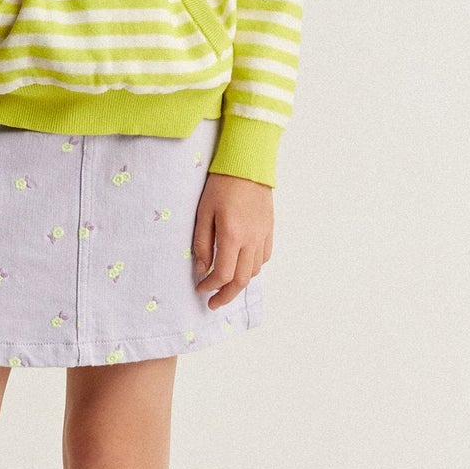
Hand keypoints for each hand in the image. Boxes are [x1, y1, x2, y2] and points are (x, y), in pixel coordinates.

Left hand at [192, 172, 272, 308]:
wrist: (247, 165)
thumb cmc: (221, 185)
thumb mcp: (203, 213)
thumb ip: (202, 243)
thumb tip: (202, 269)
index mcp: (232, 236)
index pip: (223, 274)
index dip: (210, 286)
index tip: (200, 289)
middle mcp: (251, 240)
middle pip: (242, 280)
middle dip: (226, 296)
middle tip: (213, 303)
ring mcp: (263, 235)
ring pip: (254, 271)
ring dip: (240, 283)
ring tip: (226, 285)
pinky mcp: (269, 229)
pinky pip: (264, 257)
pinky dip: (253, 268)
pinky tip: (242, 266)